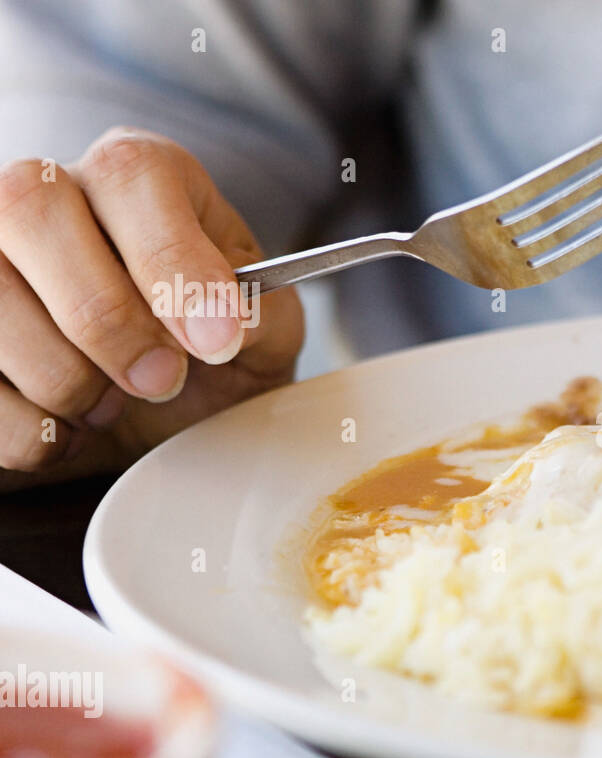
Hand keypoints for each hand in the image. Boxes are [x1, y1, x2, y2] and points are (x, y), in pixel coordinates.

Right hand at [0, 127, 302, 487]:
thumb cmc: (208, 351)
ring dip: (65, 379)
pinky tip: (66, 428)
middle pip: (31, 211)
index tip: (216, 342)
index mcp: (135, 177)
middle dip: (107, 318)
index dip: (173, 261)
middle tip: (162, 381)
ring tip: (112, 404)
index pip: (131, 176)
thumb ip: (261, 317)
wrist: (163, 414)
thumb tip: (232, 322)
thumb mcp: (262, 332)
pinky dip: (30, 430)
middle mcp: (41, 192)